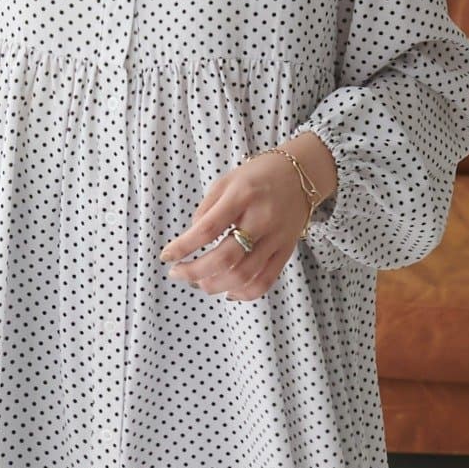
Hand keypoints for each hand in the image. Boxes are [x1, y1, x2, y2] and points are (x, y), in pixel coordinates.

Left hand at [158, 133, 337, 299]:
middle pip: (225, 258)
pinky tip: (228, 291)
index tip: (166, 256)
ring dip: (214, 285)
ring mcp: (276, 238)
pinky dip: (243, 293)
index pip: (207, 229)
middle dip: (195, 272)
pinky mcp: (286, 251)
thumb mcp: (227, 181)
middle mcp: (261, 219)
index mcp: (243, 196)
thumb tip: (191, 241)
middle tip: (178, 273)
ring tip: (198, 282)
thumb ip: (207, 210)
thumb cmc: (259, 175)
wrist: (302, 174)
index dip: (183, 247)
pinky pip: (265, 281)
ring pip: (243, 275)